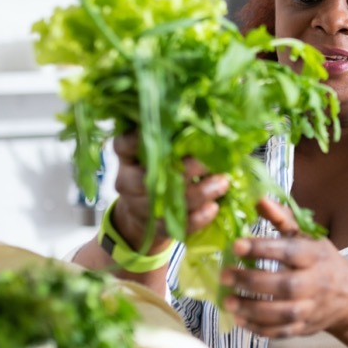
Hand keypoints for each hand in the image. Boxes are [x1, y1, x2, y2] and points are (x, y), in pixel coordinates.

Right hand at [110, 131, 228, 251]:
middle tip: (211, 160)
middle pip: (152, 173)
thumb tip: (208, 121)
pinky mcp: (156, 227)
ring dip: (199, 191)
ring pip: (169, 200)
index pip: (124, 144)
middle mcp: (128, 180)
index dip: (139, 138)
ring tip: (223, 182)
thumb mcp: (157, 154)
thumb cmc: (157, 173)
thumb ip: (172, 140)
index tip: (165, 130)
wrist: (142, 217)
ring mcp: (140, 206)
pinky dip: (198, 217)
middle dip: (185, 167)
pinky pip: (178, 224)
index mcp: (127, 157)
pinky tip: (213, 207)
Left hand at [220, 198, 347, 337]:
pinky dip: (260, 329)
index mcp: (316, 256)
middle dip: (253, 281)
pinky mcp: (305, 327)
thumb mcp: (307, 237)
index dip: (262, 249)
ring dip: (253, 309)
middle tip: (225, 276)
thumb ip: (282, 220)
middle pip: (285, 285)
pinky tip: (241, 320)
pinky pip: (282, 332)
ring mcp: (312, 308)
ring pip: (283, 313)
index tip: (236, 245)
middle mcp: (316, 283)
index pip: (289, 252)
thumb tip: (259, 200)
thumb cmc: (322, 261)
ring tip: (228, 302)